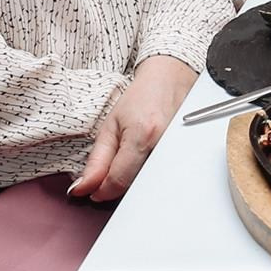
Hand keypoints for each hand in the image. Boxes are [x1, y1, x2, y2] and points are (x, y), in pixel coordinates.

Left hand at [70, 56, 196, 202]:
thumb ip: (97, 161)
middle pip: (136, 186)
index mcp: (142, 136)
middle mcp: (164, 144)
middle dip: (119, 186)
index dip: (102, 191)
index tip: (94, 190)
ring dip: (135, 181)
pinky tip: (148, 158)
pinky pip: (164, 175)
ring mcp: (179, 150)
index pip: (119, 181)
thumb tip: (83, 188)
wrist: (170, 79)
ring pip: (150, 183)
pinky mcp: (188, 153)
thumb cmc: (141, 98)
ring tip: (133, 158)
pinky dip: (150, 174)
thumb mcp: (110, 126)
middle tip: (113, 171)